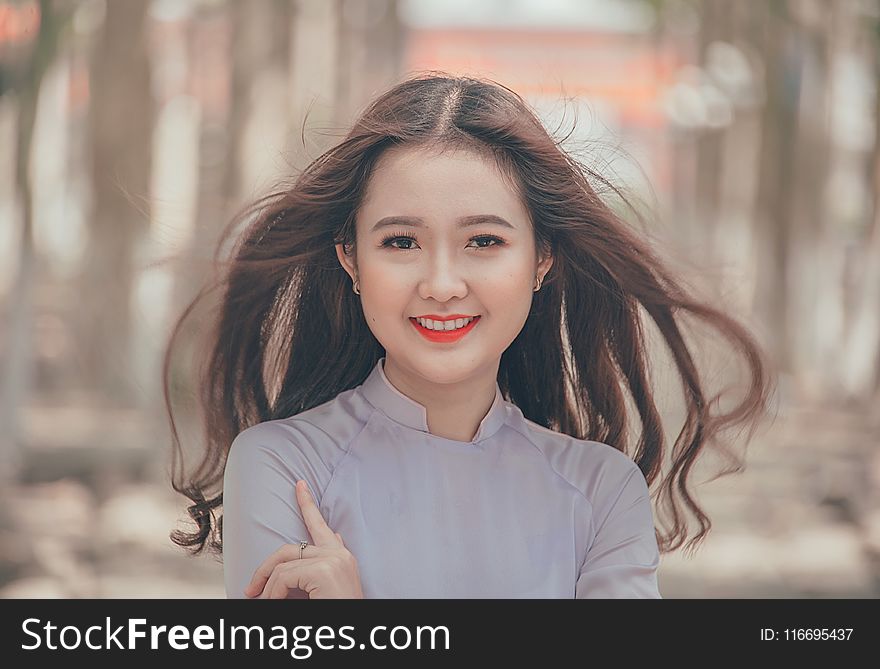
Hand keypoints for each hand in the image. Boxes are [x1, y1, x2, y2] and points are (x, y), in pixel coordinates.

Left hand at [244, 480, 364, 598]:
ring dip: (267, 588)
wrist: (353, 630)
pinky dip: (272, 593)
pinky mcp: (323, 571)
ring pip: (283, 564)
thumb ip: (327, 562)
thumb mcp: (331, 585)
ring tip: (262, 603)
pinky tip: (273, 604)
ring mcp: (332, 560)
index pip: (321, 524)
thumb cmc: (338, 610)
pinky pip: (284, 577)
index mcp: (342, 557)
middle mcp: (339, 554)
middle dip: (265, 567)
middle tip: (251, 590)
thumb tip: (327, 540)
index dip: (308, 503)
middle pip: (291, 548)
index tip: (299, 485)